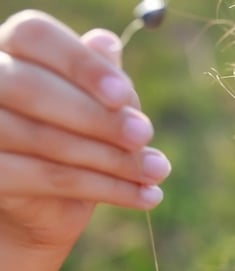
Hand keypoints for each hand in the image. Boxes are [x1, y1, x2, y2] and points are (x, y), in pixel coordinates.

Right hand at [0, 10, 169, 250]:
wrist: (43, 206)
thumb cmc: (75, 137)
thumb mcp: (94, 105)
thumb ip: (100, 78)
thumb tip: (106, 42)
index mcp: (12, 50)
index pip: (35, 36)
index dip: (82, 64)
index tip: (124, 95)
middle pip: (32, 88)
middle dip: (98, 117)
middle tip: (144, 135)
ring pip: (44, 138)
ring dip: (112, 158)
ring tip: (157, 171)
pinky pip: (48, 179)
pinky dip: (105, 189)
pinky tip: (144, 195)